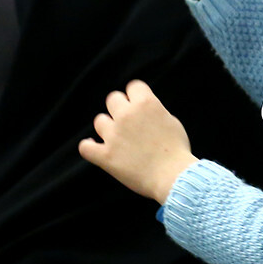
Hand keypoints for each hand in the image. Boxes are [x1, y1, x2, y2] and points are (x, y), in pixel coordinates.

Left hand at [78, 80, 197, 204]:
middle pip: (113, 99)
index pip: (133, 86)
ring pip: (99, 121)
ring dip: (107, 129)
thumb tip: (142, 109)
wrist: (174, 177)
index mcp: (146, 104)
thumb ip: (153, 111)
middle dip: (120, 109)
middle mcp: (127, 115)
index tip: (139, 107)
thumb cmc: (177, 151)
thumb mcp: (171, 121)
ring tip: (118, 141)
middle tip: (128, 124)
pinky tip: (96, 148)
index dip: (136, 96)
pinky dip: (89, 147)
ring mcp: (114, 135)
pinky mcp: (106, 155)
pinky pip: (85, 147)